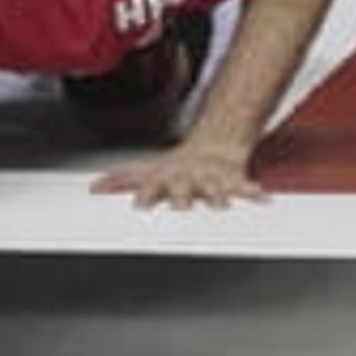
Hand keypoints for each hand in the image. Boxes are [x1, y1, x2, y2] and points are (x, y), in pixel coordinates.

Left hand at [90, 140, 263, 210]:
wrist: (212, 147)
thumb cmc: (175, 168)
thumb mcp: (146, 171)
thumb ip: (120, 180)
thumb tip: (93, 186)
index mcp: (166, 178)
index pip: (153, 187)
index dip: (146, 195)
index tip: (139, 206)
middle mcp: (188, 178)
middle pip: (184, 189)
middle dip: (182, 197)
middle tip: (181, 207)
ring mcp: (210, 178)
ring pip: (214, 188)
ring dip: (216, 197)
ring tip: (221, 206)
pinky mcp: (232, 180)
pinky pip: (244, 187)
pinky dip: (253, 192)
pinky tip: (262, 198)